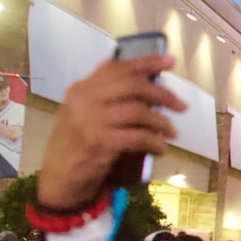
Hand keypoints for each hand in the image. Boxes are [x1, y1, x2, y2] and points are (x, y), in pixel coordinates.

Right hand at [36, 55, 185, 209]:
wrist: (58, 178)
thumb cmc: (74, 145)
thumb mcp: (80, 111)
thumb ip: (98, 90)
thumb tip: (112, 62)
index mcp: (81, 89)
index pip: (117, 68)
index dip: (146, 63)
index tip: (170, 62)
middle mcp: (84, 99)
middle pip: (133, 85)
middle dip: (163, 94)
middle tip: (181, 106)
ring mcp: (90, 120)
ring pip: (139, 111)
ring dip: (161, 122)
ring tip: (170, 133)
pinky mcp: (99, 142)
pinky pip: (138, 137)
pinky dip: (155, 142)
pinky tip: (160, 149)